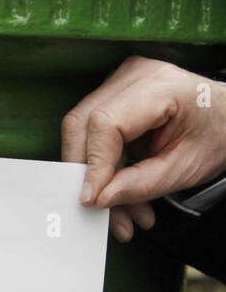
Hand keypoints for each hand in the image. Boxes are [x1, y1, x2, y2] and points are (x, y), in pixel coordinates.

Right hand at [62, 55, 225, 242]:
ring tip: (123, 216)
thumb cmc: (212, 137)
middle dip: (86, 175)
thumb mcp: (186, 169)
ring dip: (94, 179)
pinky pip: (90, 135)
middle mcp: (135, 75)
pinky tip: (120, 197)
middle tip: (103, 213)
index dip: (93, 164)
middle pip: (83, 123)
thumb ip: (142, 185)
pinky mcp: (112, 96)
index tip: (92, 201)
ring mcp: (120, 82)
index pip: (106, 123)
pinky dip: (101, 171)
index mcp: (162, 86)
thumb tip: (100, 199)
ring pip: (81, 132)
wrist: (225, 119)